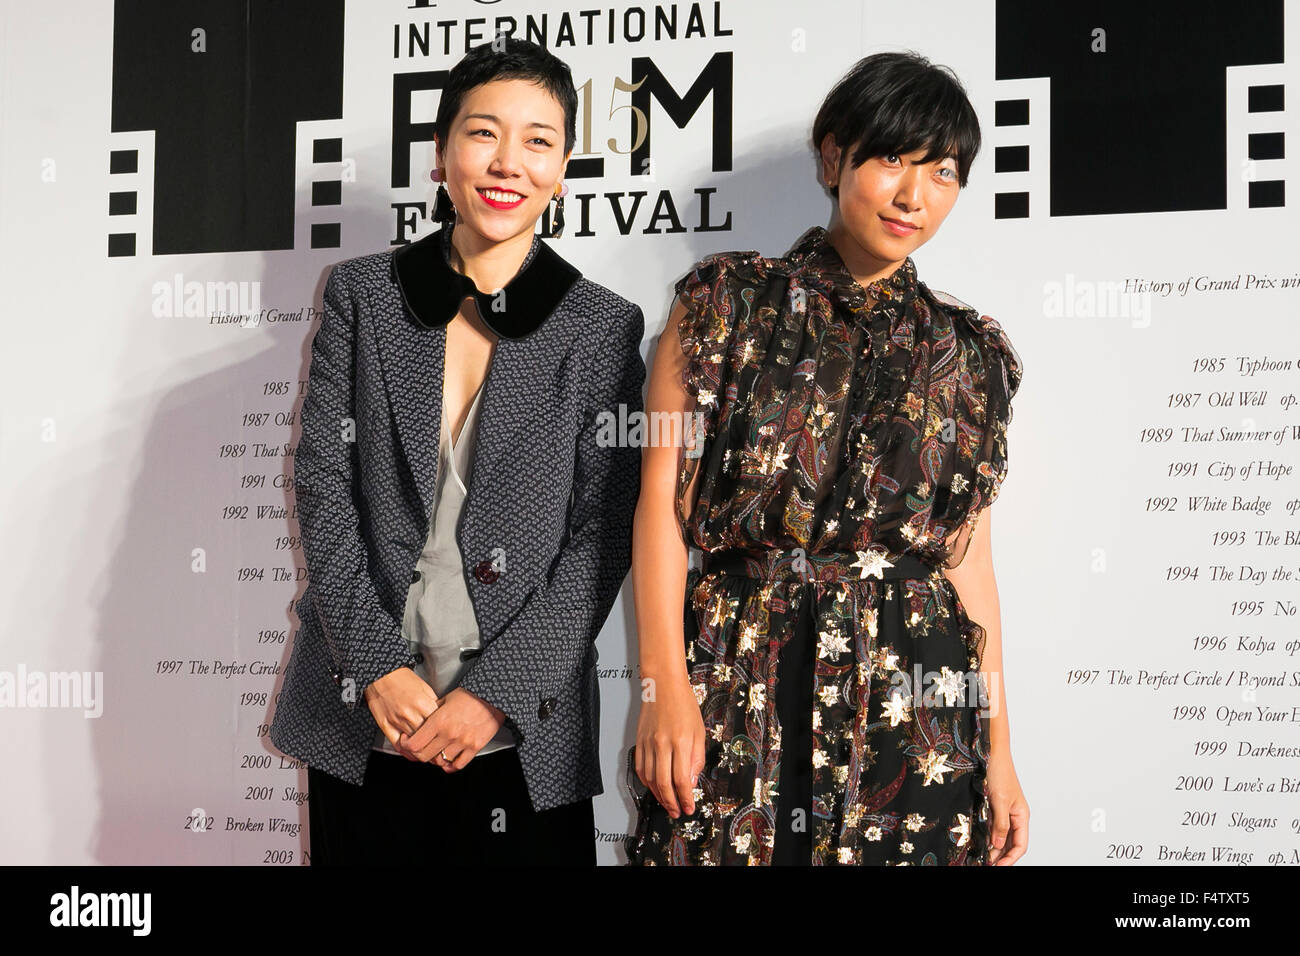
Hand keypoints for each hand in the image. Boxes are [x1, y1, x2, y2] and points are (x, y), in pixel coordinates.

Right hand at [364, 667, 438, 760]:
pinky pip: (397, 745)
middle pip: (426, 737)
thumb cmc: (402, 678)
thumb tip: (441, 717)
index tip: (448, 737)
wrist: (380, 674)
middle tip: (442, 750)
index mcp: (421, 703)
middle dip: (435, 745)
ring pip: (413, 743)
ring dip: (423, 750)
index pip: (438, 725)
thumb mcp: (424, 687)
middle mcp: (409, 714)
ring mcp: (396, 721)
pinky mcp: (385, 725)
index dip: (444, 732)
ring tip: (430, 754)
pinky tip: (413, 754)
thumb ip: (433, 704)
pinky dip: (406, 752)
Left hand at [400, 687, 505, 771]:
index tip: (408, 742)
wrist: (492, 696)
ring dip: (436, 759)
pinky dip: (451, 766)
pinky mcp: (475, 747)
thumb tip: (422, 722)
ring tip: (436, 752)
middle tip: (420, 749)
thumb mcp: (445, 699)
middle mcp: (449, 734)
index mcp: (439, 721)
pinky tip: (448, 762)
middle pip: (425, 756)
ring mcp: (462, 742)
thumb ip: (432, 713)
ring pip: (441, 762)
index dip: (407, 745)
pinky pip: (459, 764)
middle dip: (419, 754)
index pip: (415, 743)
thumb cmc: (470, 695)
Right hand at [634, 674, 705, 818]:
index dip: (685, 798)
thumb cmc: (684, 704)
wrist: (663, 685)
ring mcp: (648, 743)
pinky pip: (640, 768)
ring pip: (650, 779)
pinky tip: (654, 787)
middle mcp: (662, 744)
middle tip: (677, 811)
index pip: (682, 779)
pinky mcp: (639, 741)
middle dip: (672, 802)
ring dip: (659, 795)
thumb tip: (692, 781)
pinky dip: (646, 782)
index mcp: (681, 742)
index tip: (689, 807)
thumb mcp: (700, 731)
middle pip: (664, 784)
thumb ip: (697, 758)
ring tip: (667, 802)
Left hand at [985, 750, 1028, 864]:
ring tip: (980, 857)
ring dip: (992, 847)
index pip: (1020, 844)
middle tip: (985, 863)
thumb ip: (1000, 823)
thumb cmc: (999, 772)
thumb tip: (997, 844)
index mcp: (1021, 815)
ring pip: (1000, 836)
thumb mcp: (999, 800)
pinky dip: (987, 836)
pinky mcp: (993, 806)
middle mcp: (1014, 816)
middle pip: (1010, 843)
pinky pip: (992, 826)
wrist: (990, 752)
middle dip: (999, 856)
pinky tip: (978, 842)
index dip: (1010, 858)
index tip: (997, 866)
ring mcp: (1004, 811)